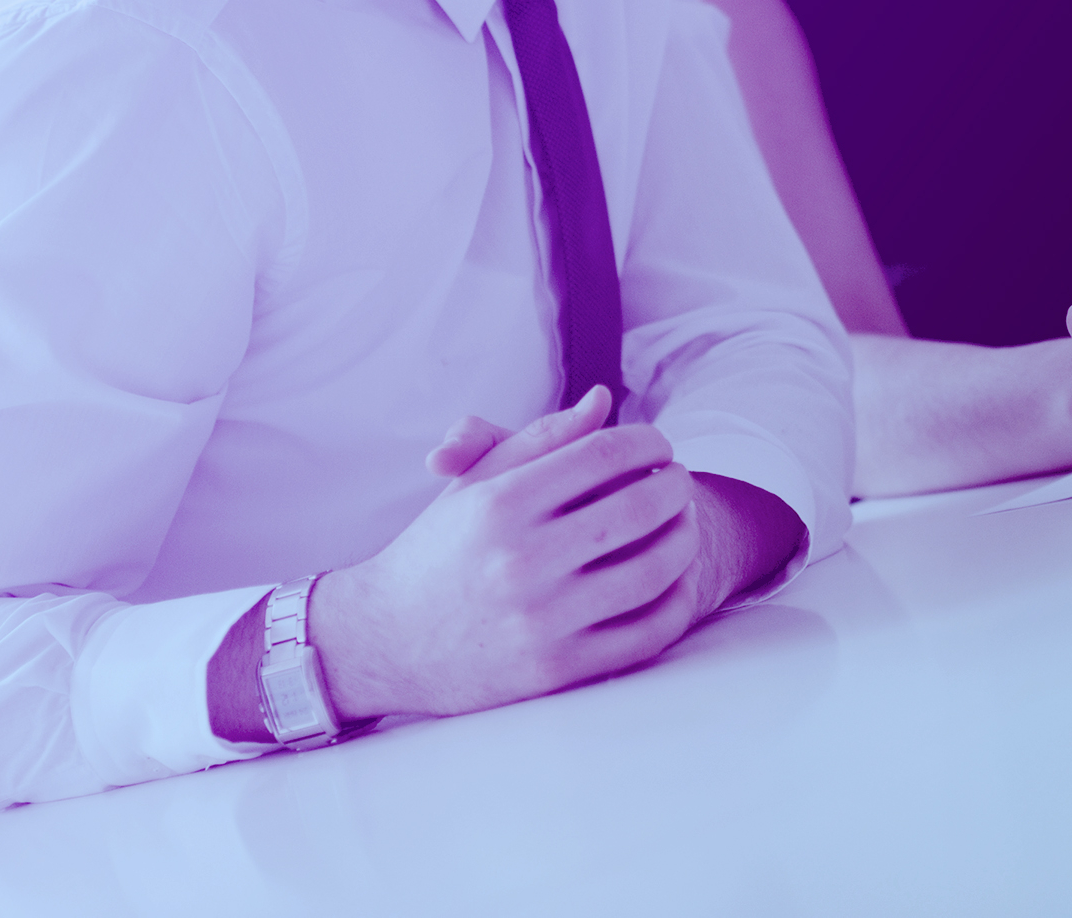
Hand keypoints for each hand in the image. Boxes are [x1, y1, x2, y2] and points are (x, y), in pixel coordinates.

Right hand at [305, 386, 702, 722]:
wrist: (386, 641)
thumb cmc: (440, 551)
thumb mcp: (475, 485)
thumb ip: (540, 438)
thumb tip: (604, 400)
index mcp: (502, 504)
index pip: (604, 454)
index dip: (648, 441)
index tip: (659, 444)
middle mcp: (522, 560)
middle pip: (640, 507)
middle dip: (676, 486)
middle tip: (679, 481)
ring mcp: (542, 620)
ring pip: (654, 571)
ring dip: (686, 539)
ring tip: (684, 524)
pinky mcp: (557, 671)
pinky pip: (647, 634)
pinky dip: (677, 602)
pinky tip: (676, 580)